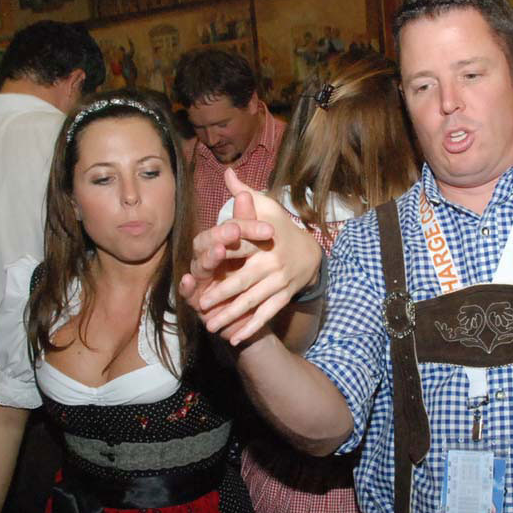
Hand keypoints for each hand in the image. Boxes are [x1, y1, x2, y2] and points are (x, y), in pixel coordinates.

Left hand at [179, 169, 322, 345]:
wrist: (312, 253)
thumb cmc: (280, 227)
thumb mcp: (267, 206)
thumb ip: (245, 194)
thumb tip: (228, 173)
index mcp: (264, 241)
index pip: (240, 248)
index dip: (222, 256)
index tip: (202, 267)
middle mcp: (272, 263)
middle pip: (243, 281)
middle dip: (222, 294)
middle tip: (201, 305)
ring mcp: (279, 282)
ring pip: (252, 302)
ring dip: (232, 316)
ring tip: (211, 326)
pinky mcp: (283, 297)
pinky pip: (266, 314)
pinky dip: (251, 327)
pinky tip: (235, 339)